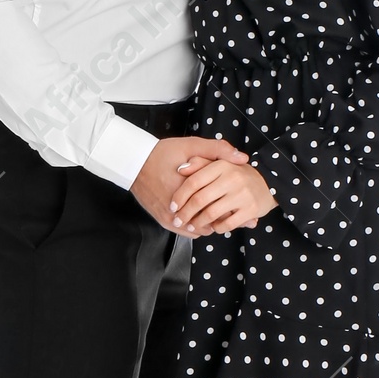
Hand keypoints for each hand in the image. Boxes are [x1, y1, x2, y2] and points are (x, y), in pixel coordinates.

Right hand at [130, 136, 247, 230]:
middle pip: (211, 220)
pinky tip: (203, 218)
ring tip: (221, 216)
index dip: (235, 208)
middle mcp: (179, 207)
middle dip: (226, 218)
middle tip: (240, 216)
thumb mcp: (191, 145)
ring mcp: (170, 217)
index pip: (220, 206)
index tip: (245, 209)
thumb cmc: (162, 153)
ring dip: (211, 224)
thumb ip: (218, 150)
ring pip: (199, 229)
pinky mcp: (164, 221)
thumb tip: (243, 158)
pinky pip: (187, 232)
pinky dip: (197, 227)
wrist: (133, 163)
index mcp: (190, 188)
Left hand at [170, 157, 277, 234]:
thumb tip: (181, 169)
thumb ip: (200, 163)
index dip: (180, 196)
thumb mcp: (219, 162)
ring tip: (192, 226)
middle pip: (199, 200)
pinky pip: (226, 224)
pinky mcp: (250, 209)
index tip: (172, 206)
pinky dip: (216, 228)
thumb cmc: (237, 174)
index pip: (193, 182)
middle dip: (185, 213)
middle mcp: (232, 178)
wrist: (268, 182)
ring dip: (197, 223)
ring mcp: (242, 194)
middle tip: (178, 220)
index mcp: (221, 165)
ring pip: (210, 214)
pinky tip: (212, 227)